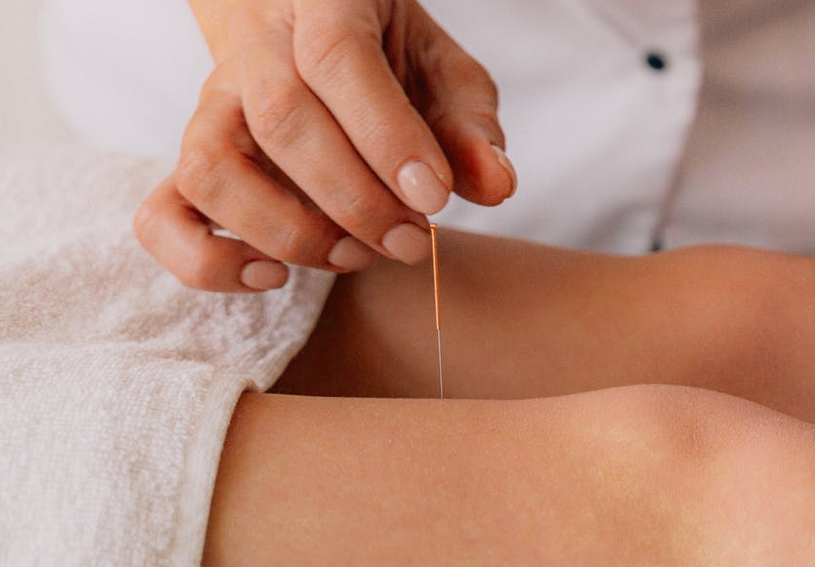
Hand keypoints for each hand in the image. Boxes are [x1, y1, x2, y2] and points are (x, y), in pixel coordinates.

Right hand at [135, 0, 515, 291]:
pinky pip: (160, 217)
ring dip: (289, 231)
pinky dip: (206, 260)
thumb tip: (496, 186)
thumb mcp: (444, 73)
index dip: (385, 135)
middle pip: (280, 120)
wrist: (307, 28)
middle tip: (415, 240)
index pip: (337, 60)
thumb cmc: (388, 58)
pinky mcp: (191, 161)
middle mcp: (253, 53)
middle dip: (356, 199)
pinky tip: (274, 275)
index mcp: (322, 5)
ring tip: (359, 256)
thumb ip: (471, 126)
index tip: (434, 198)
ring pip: (211, 169)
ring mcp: (210, 107)